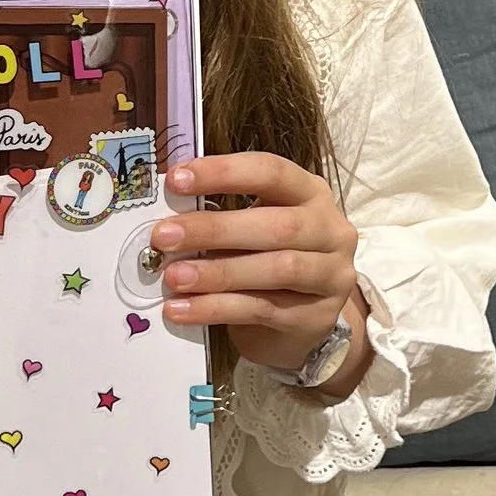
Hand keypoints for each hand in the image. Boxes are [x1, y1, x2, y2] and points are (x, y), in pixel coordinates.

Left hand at [152, 154, 370, 389]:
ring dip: (218, 273)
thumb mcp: (250, 230)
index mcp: (311, 193)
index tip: (175, 180)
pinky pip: (263, 309)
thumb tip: (167, 219)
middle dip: (215, 230)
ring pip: (277, 269)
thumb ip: (220, 218)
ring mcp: (331, 275)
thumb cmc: (266, 261)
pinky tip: (181, 310)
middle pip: (277, 225)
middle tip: (164, 236)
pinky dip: (217, 308)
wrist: (298, 323)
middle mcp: (330, 230)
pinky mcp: (317, 317)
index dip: (224, 172)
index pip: (272, 172)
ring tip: (173, 277)